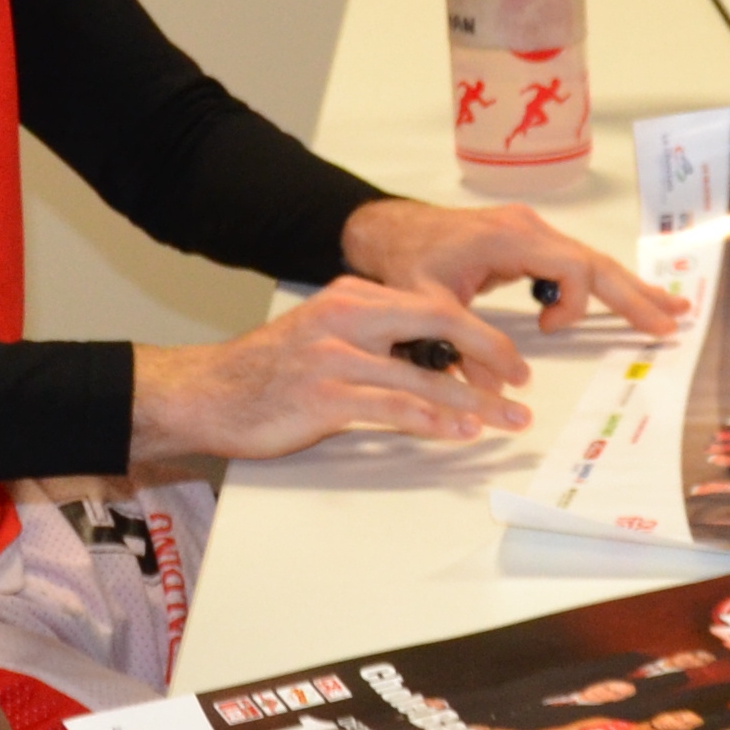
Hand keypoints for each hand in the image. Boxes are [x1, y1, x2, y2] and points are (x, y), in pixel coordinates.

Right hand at [127, 277, 528, 460]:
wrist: (207, 393)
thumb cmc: (269, 373)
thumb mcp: (326, 337)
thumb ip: (376, 341)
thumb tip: (435, 364)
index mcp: (352, 297)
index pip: (433, 306)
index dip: (479, 333)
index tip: (509, 360)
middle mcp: (348, 318)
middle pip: (439, 328)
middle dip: (490, 356)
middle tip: (522, 384)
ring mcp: (335, 357)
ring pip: (423, 375)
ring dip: (474, 402)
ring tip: (506, 419)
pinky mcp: (324, 397)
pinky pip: (394, 408)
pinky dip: (435, 420)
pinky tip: (461, 432)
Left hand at [345, 195, 686, 337]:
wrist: (390, 230)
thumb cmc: (405, 260)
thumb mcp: (428, 307)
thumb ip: (465, 346)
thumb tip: (501, 392)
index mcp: (509, 237)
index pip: (570, 265)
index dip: (572, 303)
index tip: (548, 329)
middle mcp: (528, 228)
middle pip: (595, 262)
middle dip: (634, 294)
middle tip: (671, 322)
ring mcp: (531, 231)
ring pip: (591, 261)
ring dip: (628, 289)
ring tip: (669, 310)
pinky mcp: (529, 240)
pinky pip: (575, 262)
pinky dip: (602, 283)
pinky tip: (628, 297)